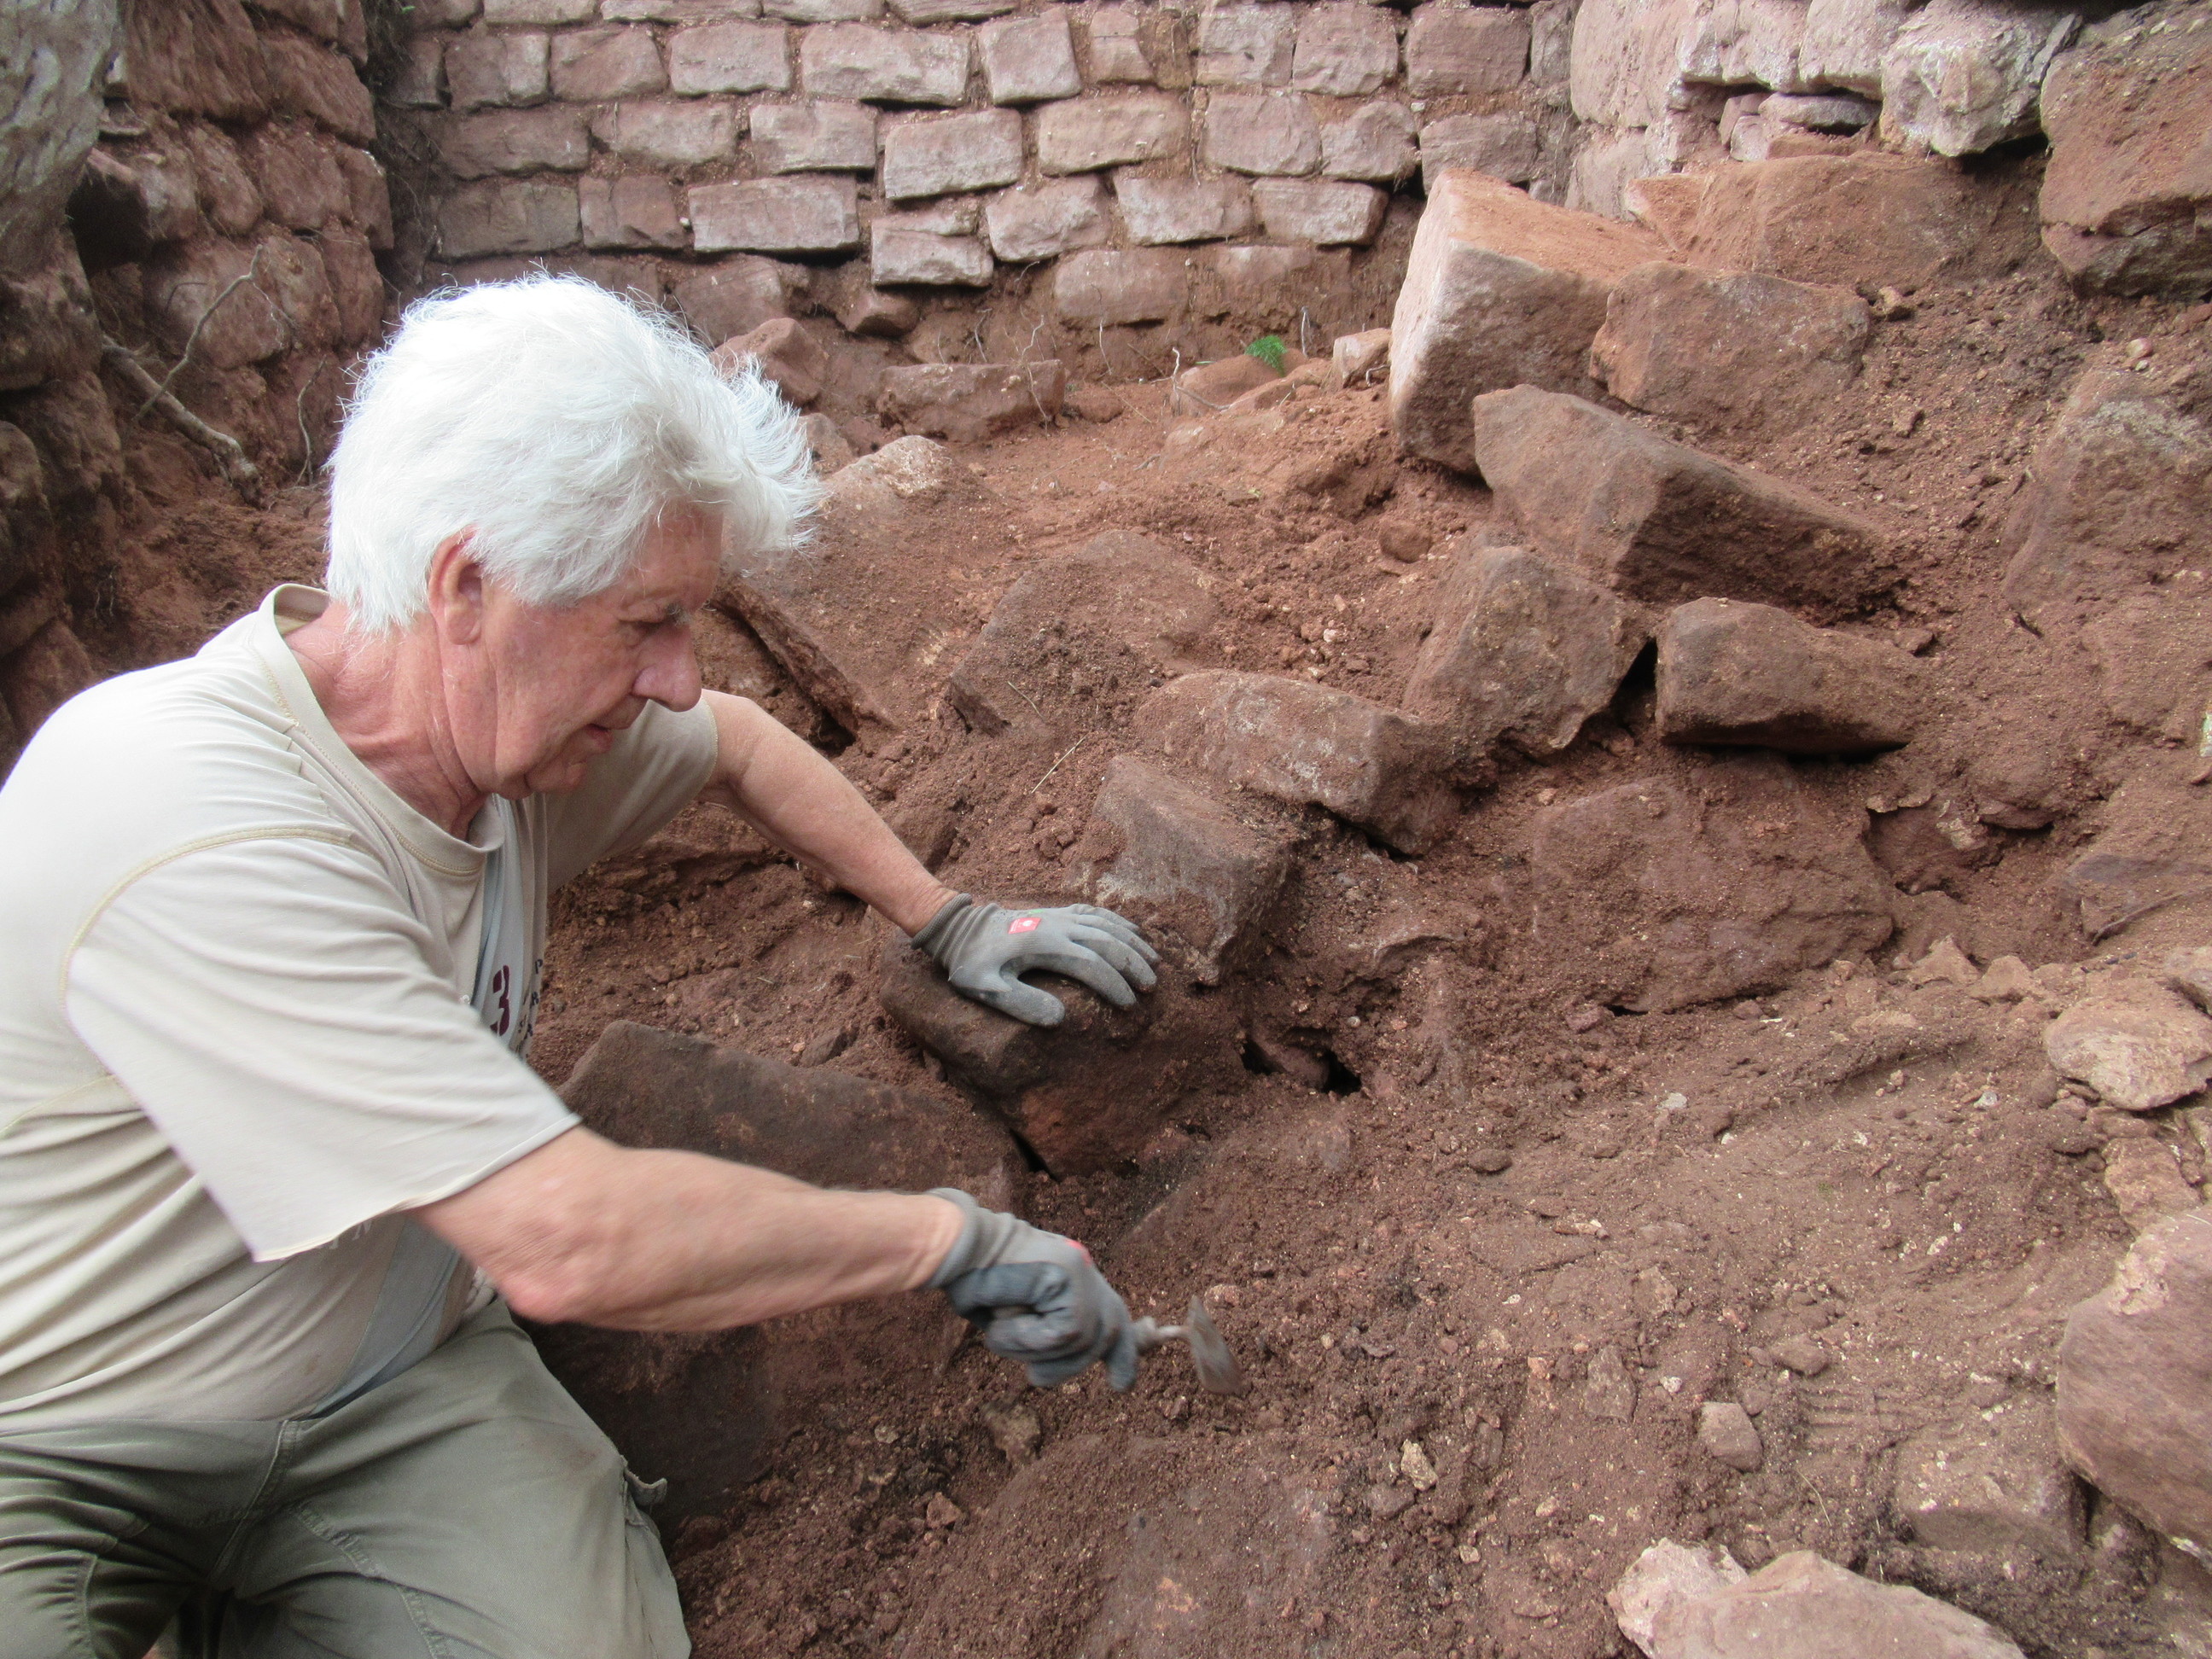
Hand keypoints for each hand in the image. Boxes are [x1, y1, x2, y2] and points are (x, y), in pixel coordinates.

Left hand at [909, 895, 1159, 1026]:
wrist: (960, 928)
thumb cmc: (972, 963)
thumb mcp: (985, 989)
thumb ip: (1021, 1004)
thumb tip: (1060, 1019)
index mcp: (1045, 946)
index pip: (1092, 965)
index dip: (1114, 985)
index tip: (1129, 1005)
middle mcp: (1058, 926)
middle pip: (1108, 942)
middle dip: (1133, 964)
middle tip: (1151, 987)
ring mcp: (1059, 916)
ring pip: (1107, 925)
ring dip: (1132, 943)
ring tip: (1154, 963)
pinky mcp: (1057, 912)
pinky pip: (1095, 912)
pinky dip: (1118, 921)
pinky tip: (1133, 931)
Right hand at [927, 1190, 1138, 1389]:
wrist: (955, 1247)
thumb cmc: (972, 1282)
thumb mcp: (1009, 1315)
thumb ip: (1038, 1335)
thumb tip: (1047, 1368)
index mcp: (1073, 1278)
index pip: (1112, 1316)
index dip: (1122, 1353)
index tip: (1121, 1387)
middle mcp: (1083, 1271)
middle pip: (1105, 1334)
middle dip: (1073, 1365)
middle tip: (1036, 1376)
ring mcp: (1080, 1271)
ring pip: (1079, 1340)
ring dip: (1031, 1348)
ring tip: (998, 1328)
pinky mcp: (1069, 1276)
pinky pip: (1062, 1334)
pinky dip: (1027, 1338)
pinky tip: (1003, 1319)